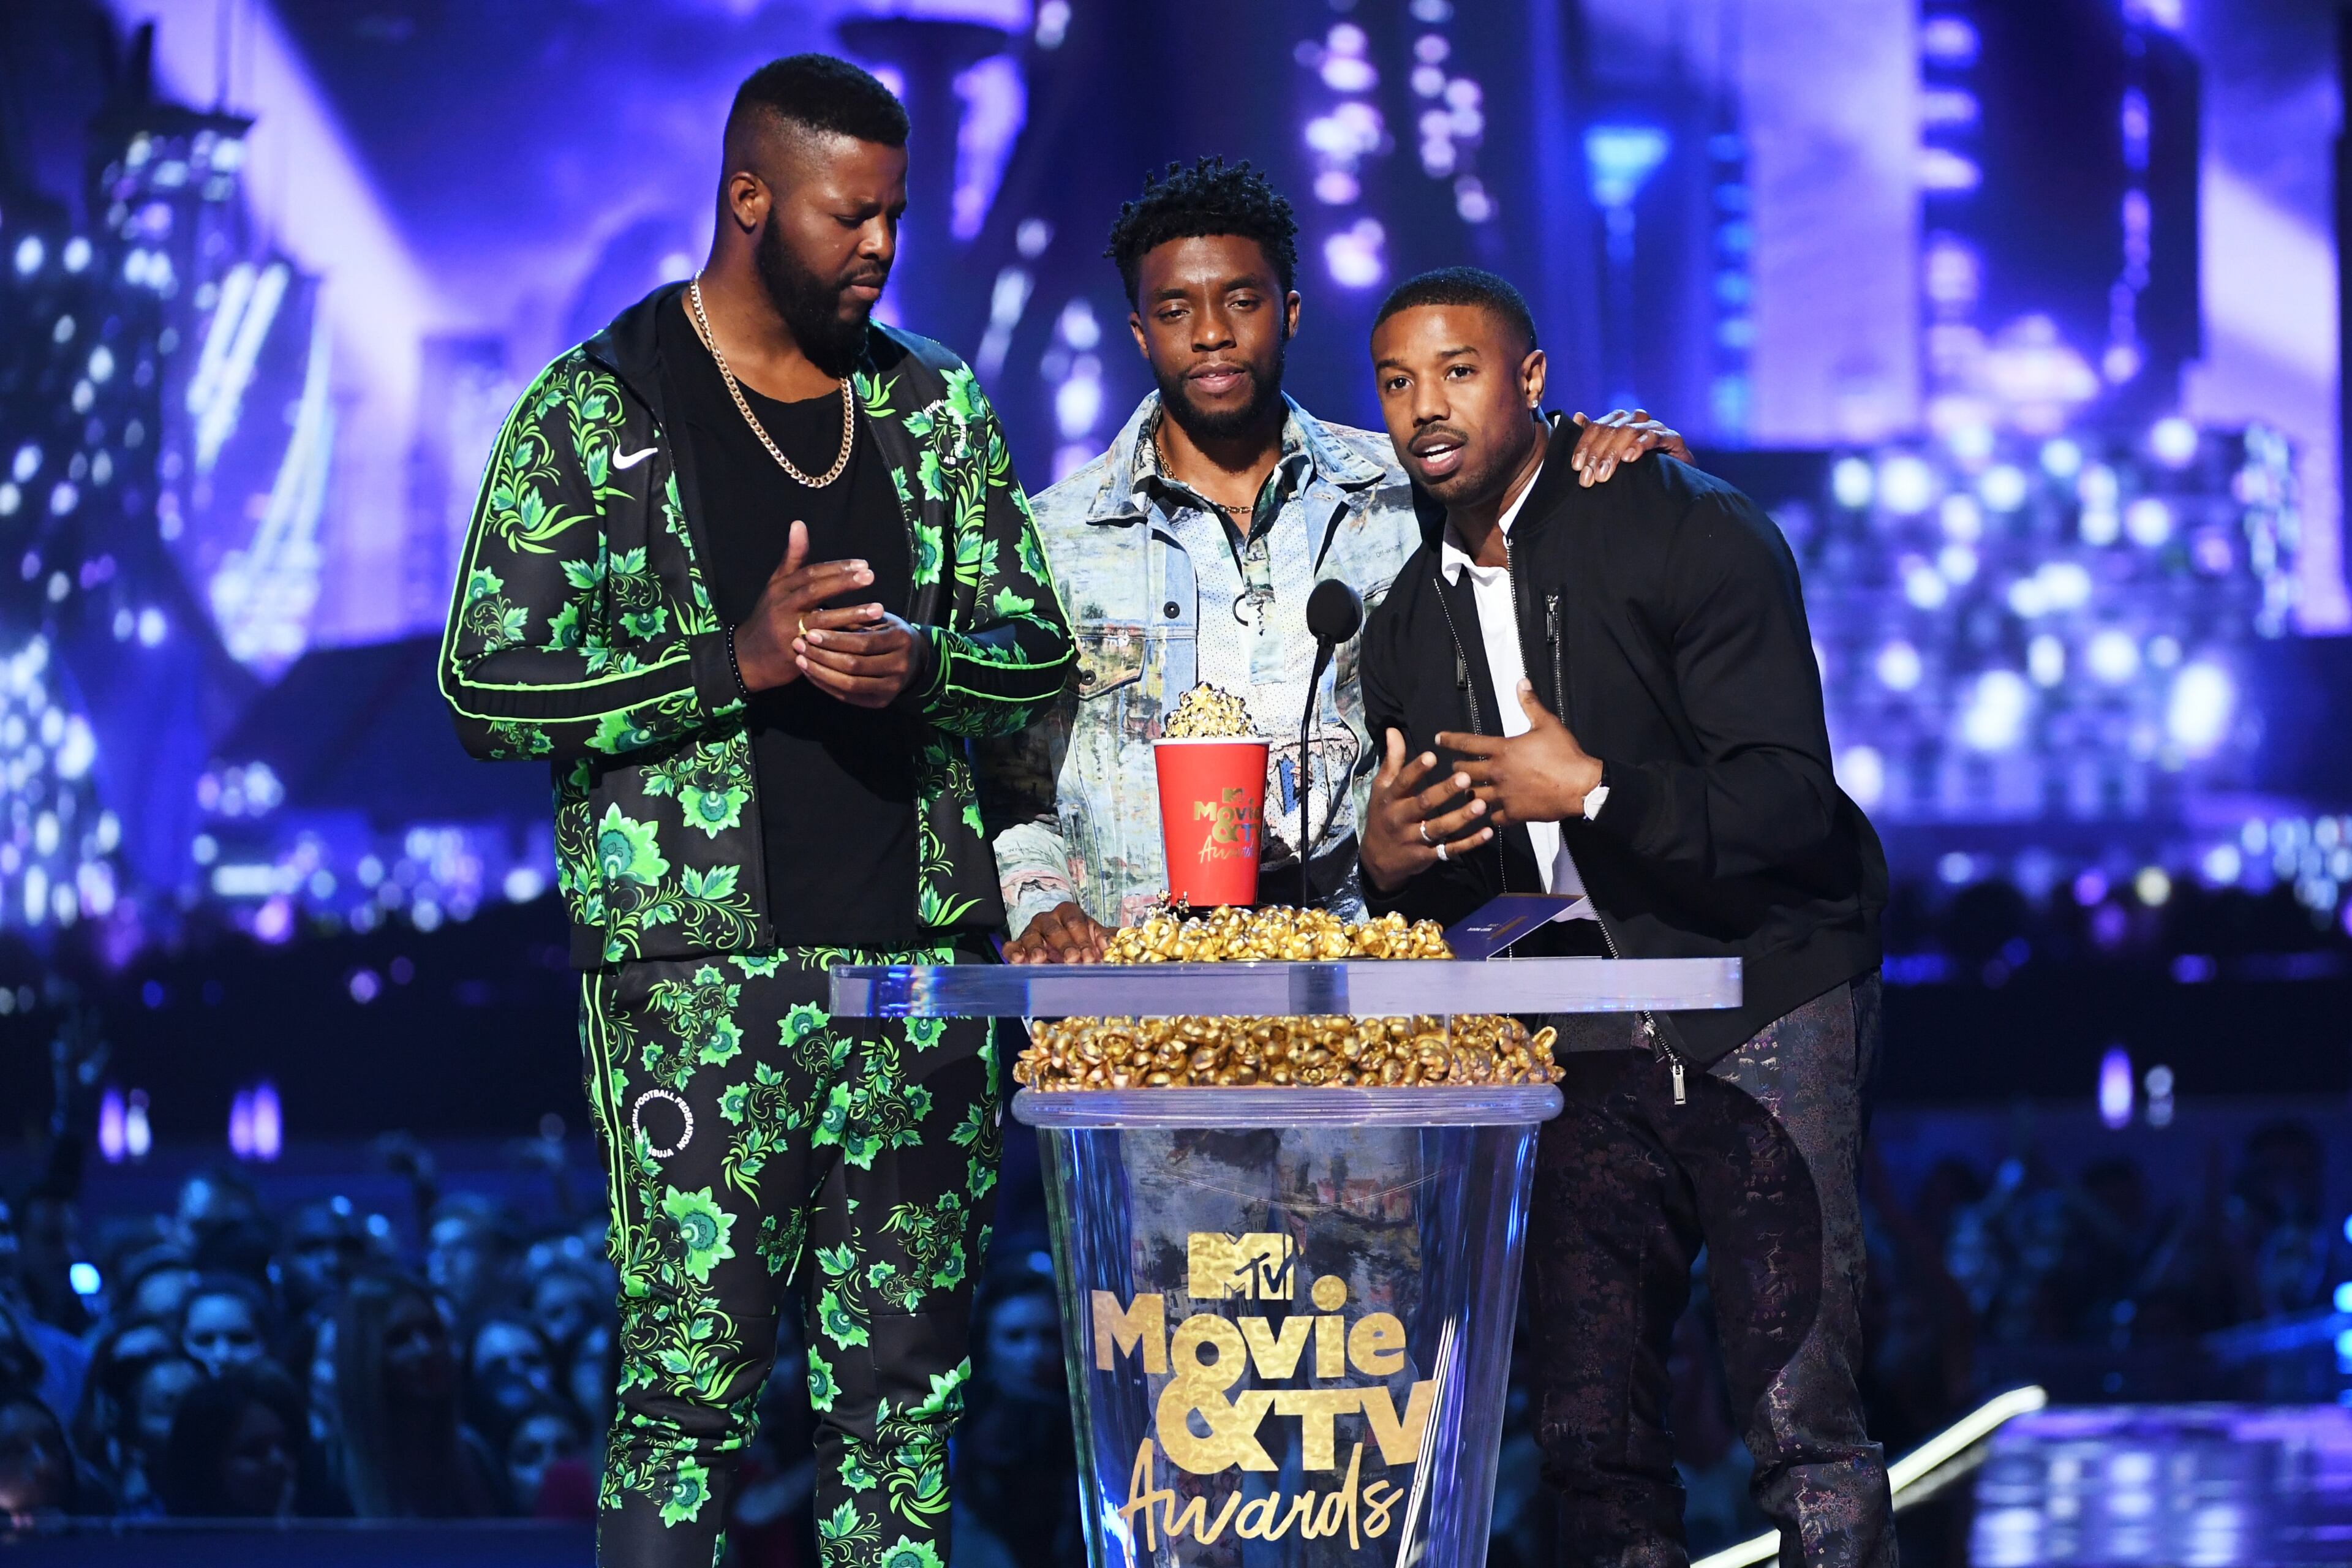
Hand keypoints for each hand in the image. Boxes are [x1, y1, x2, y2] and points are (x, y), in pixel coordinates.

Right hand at [732, 521, 883, 691]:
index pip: (810, 573)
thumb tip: (799, 523)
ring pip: (822, 622)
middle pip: (815, 592)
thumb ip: (792, 557)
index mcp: (780, 588)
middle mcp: (782, 607)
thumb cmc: (769, 616)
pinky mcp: (794, 654)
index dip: (837, 568)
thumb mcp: (776, 585)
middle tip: (871, 576)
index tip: (863, 564)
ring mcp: (787, 632)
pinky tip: (865, 636)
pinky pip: (823, 647)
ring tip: (878, 609)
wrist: (748, 657)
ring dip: (851, 614)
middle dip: (844, 583)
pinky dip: (844, 641)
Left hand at [796, 610, 922, 708]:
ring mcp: (892, 688)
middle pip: (854, 665)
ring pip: (849, 684)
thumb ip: (852, 620)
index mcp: (901, 640)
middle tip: (799, 645)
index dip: (835, 640)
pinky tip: (811, 673)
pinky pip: (848, 697)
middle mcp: (900, 666)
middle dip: (822, 656)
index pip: (863, 643)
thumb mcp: (877, 620)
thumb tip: (815, 614)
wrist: (913, 659)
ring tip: (800, 659)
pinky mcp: (882, 701)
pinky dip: (826, 685)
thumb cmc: (888, 633)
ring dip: (820, 673)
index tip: (810, 632)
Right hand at [1005, 902, 1111, 963]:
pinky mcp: (1018, 945)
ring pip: (1031, 936)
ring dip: (1036, 948)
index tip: (1091, 957)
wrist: (1063, 953)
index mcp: (1069, 912)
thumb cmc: (1081, 942)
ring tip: (1040, 959)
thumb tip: (1110, 943)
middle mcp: (1048, 919)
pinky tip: (1018, 961)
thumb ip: (1106, 938)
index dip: (1083, 939)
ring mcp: (1031, 932)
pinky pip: (1012, 946)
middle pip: (1054, 929)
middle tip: (1072, 960)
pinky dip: (1014, 952)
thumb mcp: (1095, 937)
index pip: (1075, 922)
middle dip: (1064, 945)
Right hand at [1360, 728, 1493, 893]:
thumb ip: (1392, 761)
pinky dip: (1469, 842)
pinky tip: (1487, 832)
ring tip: (1481, 804)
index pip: (1402, 782)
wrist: (1377, 859)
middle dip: (1444, 791)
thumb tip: (1393, 729)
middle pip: (1423, 804)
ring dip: (1461, 817)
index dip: (1416, 770)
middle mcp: (1401, 818)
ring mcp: (1414, 839)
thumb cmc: (1383, 815)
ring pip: (1439, 828)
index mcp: (1390, 799)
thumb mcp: (1381, 789)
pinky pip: (1450, 849)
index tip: (1432, 756)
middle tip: (1466, 777)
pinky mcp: (1427, 856)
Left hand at [1438, 682, 1602, 826]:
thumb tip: (1522, 682)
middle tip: (1456, 767)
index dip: (1450, 740)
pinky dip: (1489, 815)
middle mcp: (1498, 773)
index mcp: (1503, 750)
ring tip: (1466, 792)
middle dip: (1457, 768)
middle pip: (1464, 771)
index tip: (1438, 739)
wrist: (1581, 786)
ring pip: (1473, 797)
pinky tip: (1488, 813)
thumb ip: (1531, 704)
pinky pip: (1493, 817)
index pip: (1467, 743)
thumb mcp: (1548, 724)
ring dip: (1468, 793)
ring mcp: (1504, 795)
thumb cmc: (1565, 754)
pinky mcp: (1514, 814)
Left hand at [1569, 409, 1690, 486]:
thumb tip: (1578, 416)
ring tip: (1603, 474)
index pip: (1596, 427)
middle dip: (1596, 455)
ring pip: (1628, 432)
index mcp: (1621, 420)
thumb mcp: (1615, 453)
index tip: (1577, 467)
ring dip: (1612, 454)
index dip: (1584, 446)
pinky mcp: (1672, 437)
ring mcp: (1655, 426)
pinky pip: (1653, 436)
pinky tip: (1628, 458)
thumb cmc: (1642, 464)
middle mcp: (1636, 419)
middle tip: (1588, 478)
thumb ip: (1596, 435)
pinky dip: (1639, 445)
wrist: (1676, 475)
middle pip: (1610, 430)